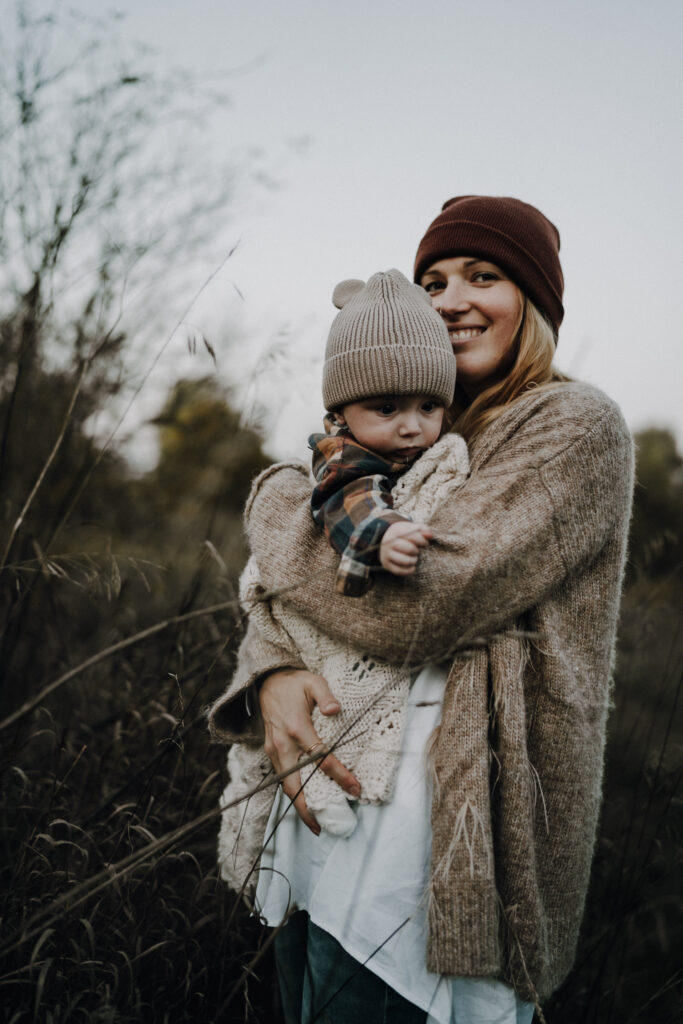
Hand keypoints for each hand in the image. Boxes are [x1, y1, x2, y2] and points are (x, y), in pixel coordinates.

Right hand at [259, 668, 360, 833]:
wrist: (266, 682)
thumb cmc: (294, 683)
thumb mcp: (313, 682)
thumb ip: (326, 696)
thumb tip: (336, 710)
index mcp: (296, 726)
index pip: (320, 757)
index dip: (339, 775)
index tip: (355, 788)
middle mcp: (282, 742)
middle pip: (294, 783)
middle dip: (306, 807)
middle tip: (321, 827)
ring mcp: (274, 748)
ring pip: (284, 784)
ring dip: (297, 804)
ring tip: (313, 822)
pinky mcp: (271, 750)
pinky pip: (281, 776)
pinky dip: (292, 791)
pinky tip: (304, 801)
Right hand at [379, 520, 431, 575]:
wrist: (384, 540)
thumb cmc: (403, 535)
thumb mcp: (411, 528)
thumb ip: (423, 530)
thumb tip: (430, 536)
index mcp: (396, 531)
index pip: (413, 536)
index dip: (422, 541)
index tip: (424, 543)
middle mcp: (389, 542)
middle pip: (410, 549)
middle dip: (416, 551)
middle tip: (416, 551)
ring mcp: (386, 554)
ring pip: (405, 561)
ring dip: (413, 560)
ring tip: (414, 558)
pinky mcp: (386, 564)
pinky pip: (399, 571)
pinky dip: (409, 570)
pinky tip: (412, 567)